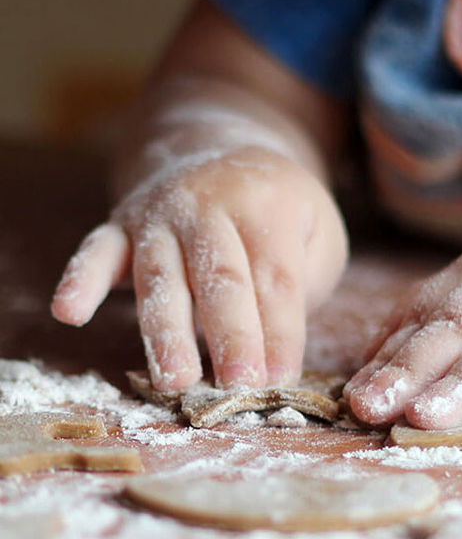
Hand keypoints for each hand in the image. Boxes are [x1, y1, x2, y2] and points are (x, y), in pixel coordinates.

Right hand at [51, 146, 347, 389]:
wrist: (217, 151)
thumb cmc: (276, 209)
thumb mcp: (316, 229)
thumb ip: (305, 279)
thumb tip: (277, 346)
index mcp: (268, 203)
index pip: (277, 278)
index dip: (281, 333)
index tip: (281, 382)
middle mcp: (210, 203)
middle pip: (222, 278)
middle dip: (232, 336)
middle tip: (238, 388)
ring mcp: (161, 212)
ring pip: (161, 276)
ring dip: (166, 331)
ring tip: (174, 381)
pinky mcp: (121, 222)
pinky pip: (97, 250)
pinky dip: (81, 279)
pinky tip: (69, 312)